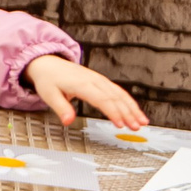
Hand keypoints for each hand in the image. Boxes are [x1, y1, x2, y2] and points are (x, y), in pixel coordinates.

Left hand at [25, 54, 147, 129]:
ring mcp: (99, 80)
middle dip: (128, 113)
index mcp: (82, 84)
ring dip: (133, 108)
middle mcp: (94, 81)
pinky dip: (129, 102)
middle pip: (115, 98)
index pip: (102, 100)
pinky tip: (135, 112)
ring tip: (142, 121)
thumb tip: (68, 121)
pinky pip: (118, 92)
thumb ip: (61, 108)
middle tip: (136, 127)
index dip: (113, 112)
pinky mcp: (102, 82)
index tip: (120, 124)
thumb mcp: (49, 95)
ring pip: (121, 94)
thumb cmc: (48, 79)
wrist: (48, 63)